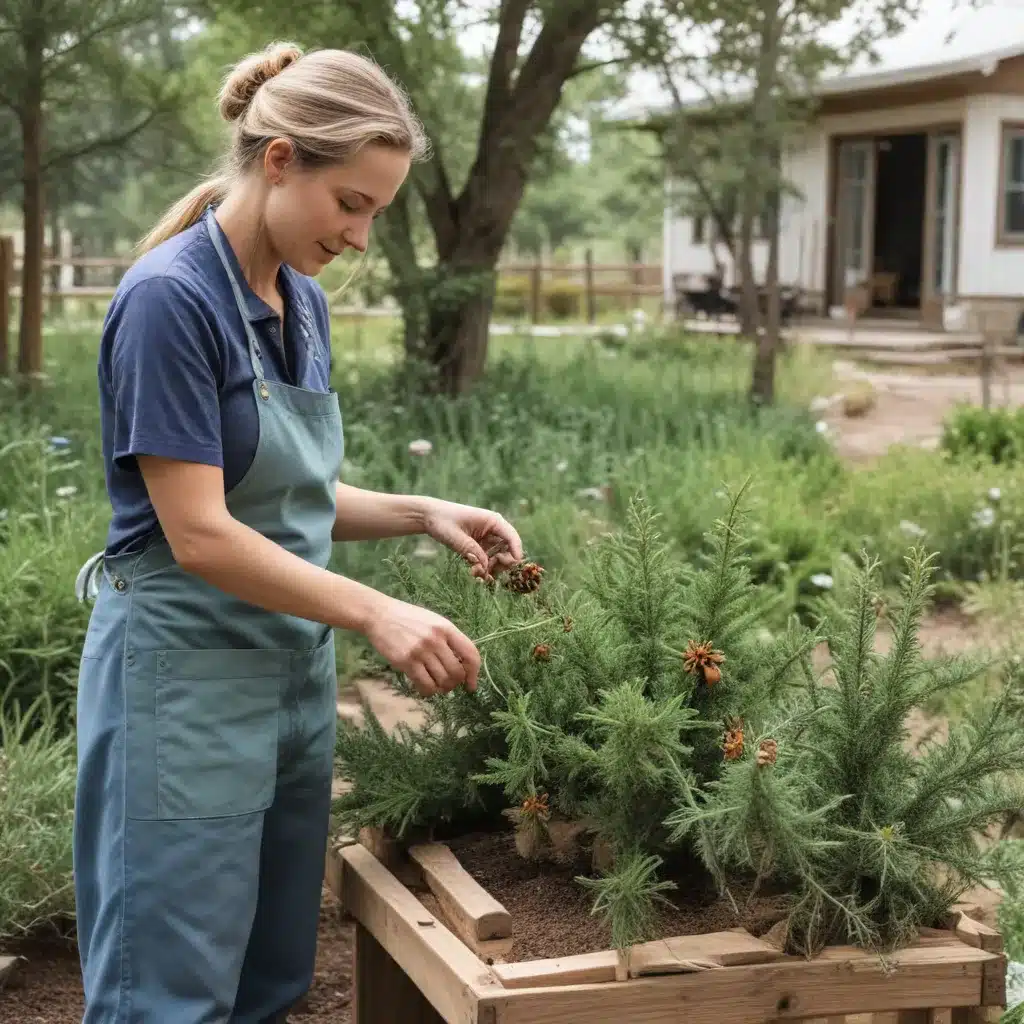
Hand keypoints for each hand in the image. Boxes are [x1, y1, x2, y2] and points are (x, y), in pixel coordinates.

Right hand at [362, 593, 480, 696]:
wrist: (379, 614)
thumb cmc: (407, 618)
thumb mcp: (433, 621)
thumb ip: (448, 639)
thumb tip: (462, 664)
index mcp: (446, 628)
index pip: (470, 653)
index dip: (475, 673)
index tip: (471, 685)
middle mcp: (436, 639)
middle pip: (457, 672)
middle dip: (455, 684)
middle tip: (448, 685)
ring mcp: (421, 651)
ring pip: (442, 681)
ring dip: (442, 689)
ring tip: (436, 686)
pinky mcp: (406, 661)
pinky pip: (425, 684)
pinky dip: (428, 691)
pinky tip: (425, 688)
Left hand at [421, 498, 523, 580]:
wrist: (429, 517)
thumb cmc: (442, 521)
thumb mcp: (457, 537)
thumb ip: (472, 551)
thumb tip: (486, 567)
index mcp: (492, 521)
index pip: (512, 537)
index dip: (516, 553)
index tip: (512, 566)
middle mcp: (494, 529)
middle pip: (509, 551)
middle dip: (500, 564)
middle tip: (484, 572)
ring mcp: (488, 538)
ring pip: (499, 557)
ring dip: (490, 568)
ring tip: (474, 573)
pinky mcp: (480, 545)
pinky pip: (488, 559)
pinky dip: (483, 567)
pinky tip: (473, 571)